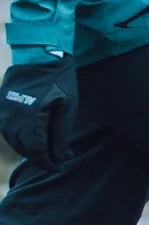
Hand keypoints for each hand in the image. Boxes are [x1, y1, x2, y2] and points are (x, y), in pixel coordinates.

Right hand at [0, 56, 76, 171]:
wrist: (37, 57)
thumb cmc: (57, 80)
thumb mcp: (67, 106)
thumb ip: (61, 133)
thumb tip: (62, 156)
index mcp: (30, 121)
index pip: (38, 153)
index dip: (49, 163)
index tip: (59, 167)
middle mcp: (12, 121)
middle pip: (25, 150)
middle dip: (41, 158)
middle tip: (56, 160)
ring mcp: (3, 115)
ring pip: (15, 142)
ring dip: (30, 150)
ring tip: (46, 151)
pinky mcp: (0, 109)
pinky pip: (8, 131)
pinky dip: (21, 139)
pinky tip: (32, 138)